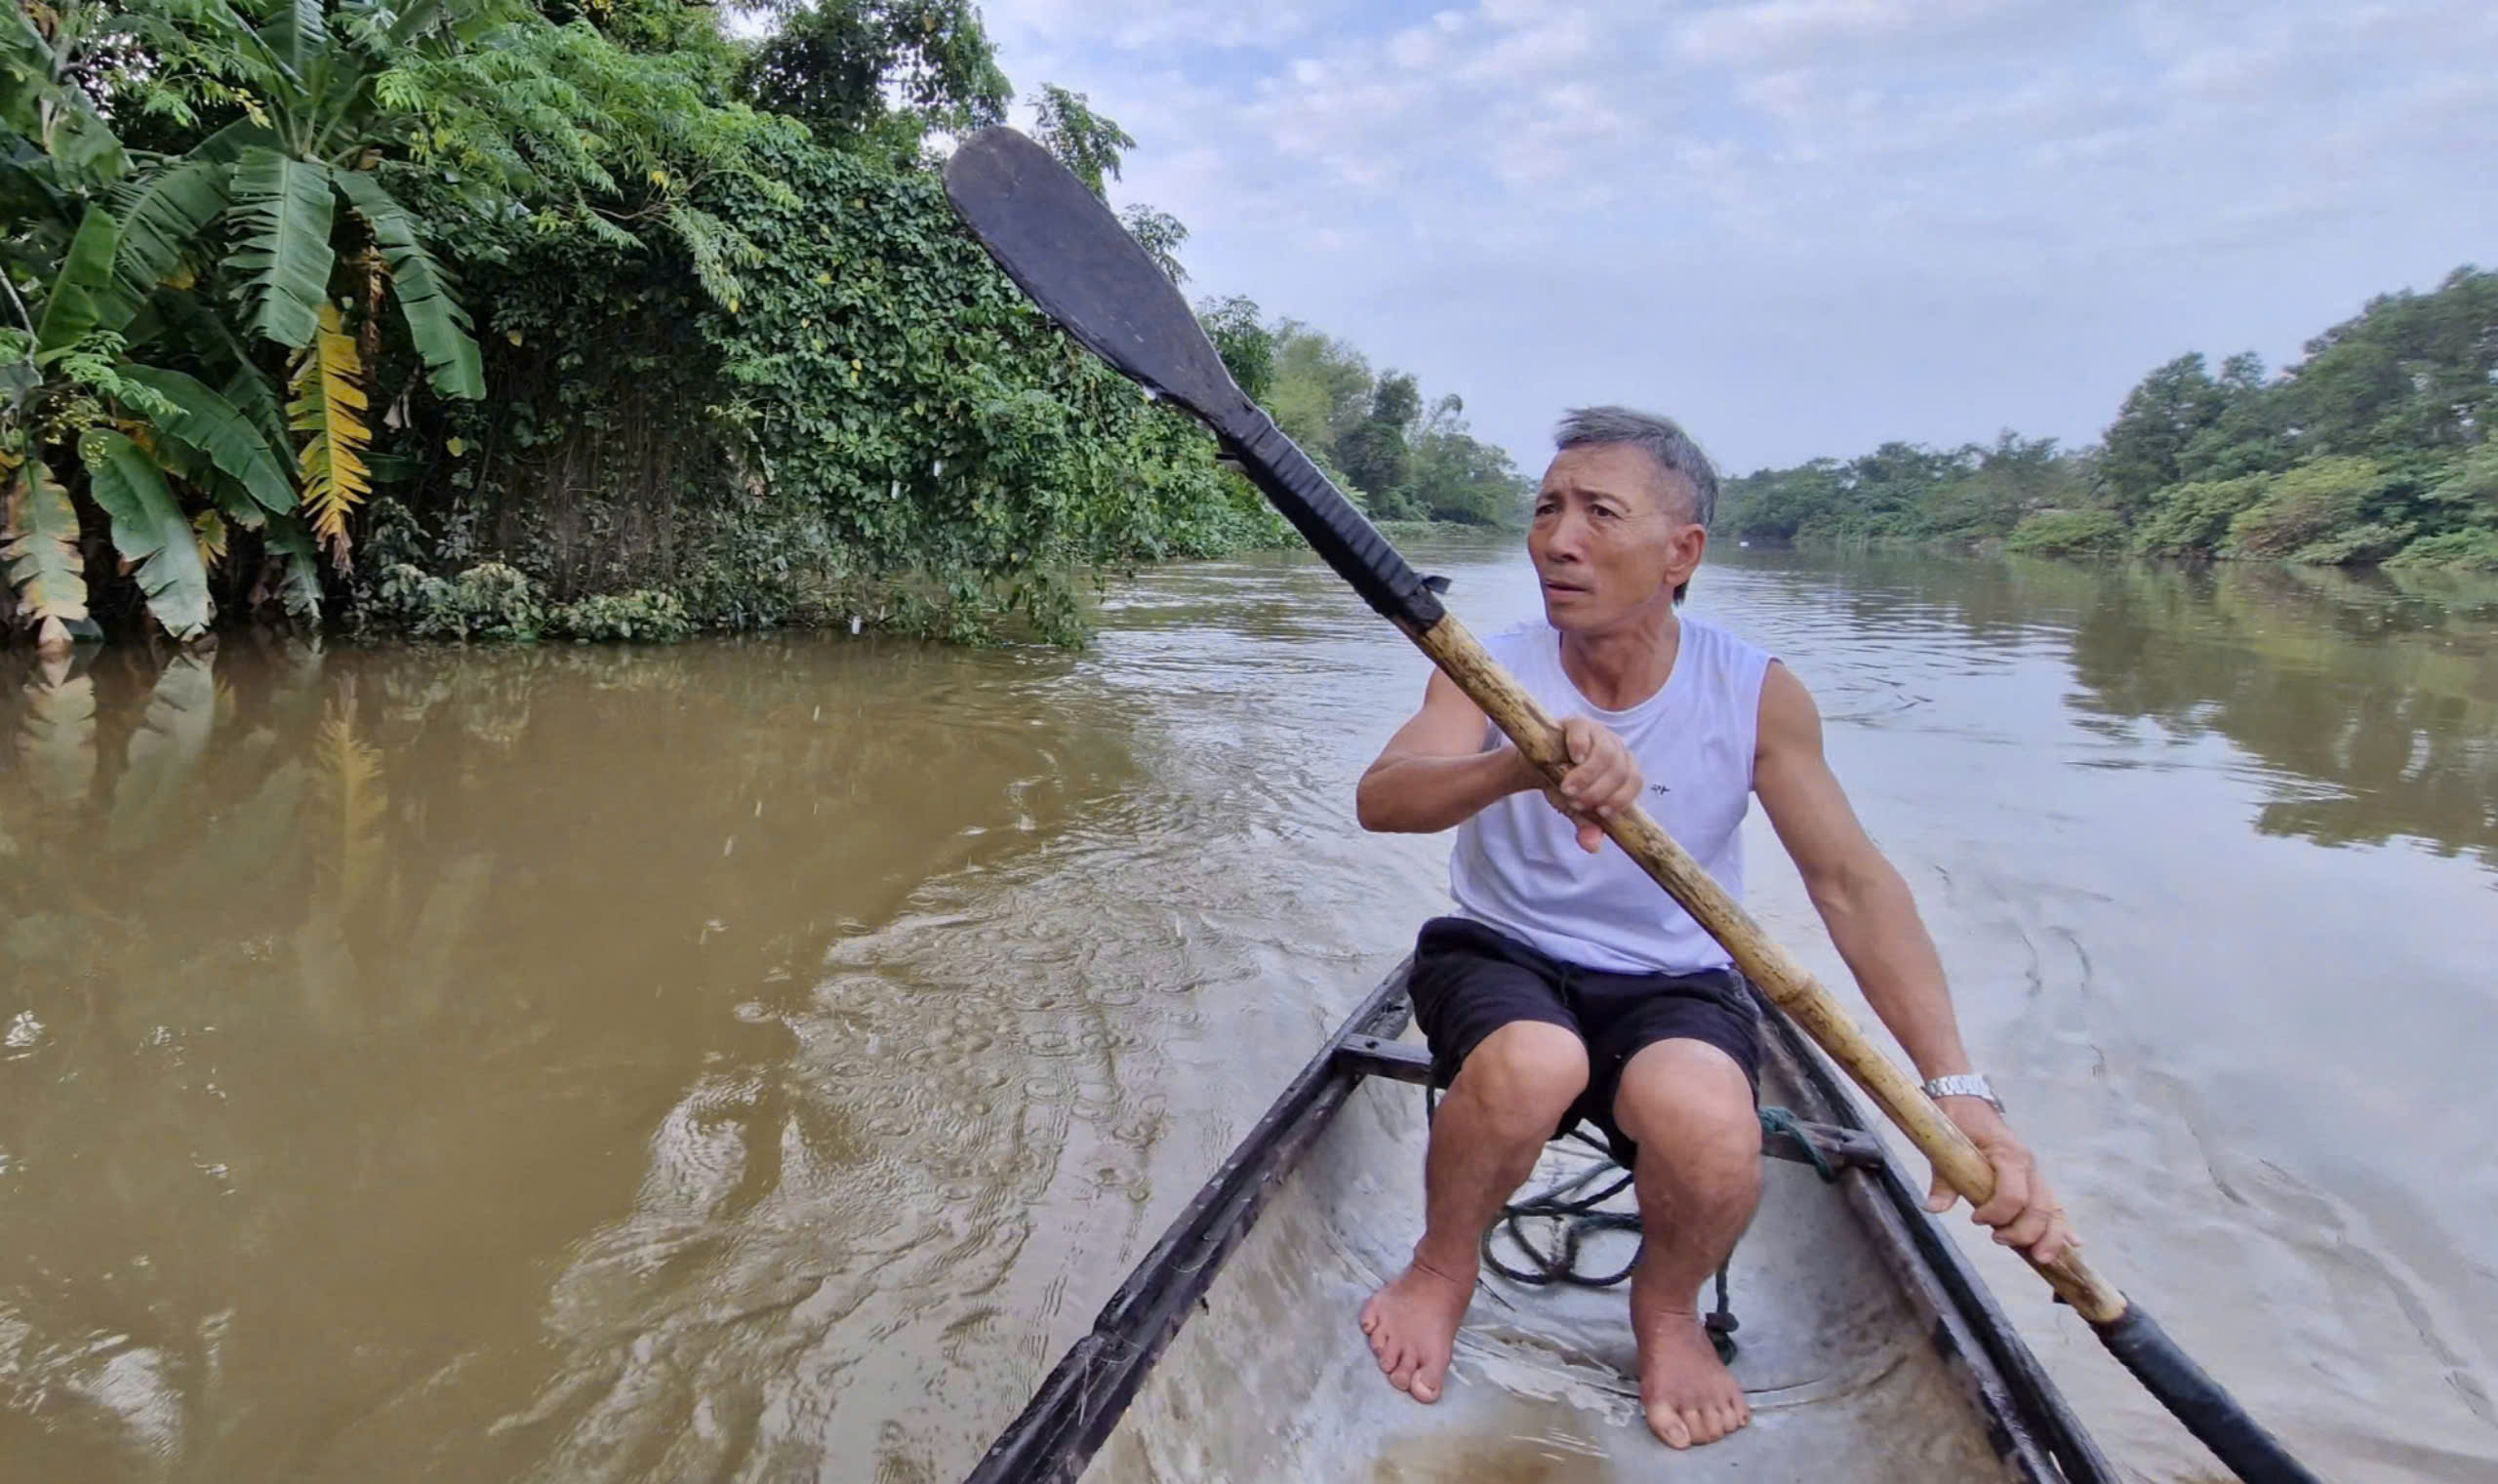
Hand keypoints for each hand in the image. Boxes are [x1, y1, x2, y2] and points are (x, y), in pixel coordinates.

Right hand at [1539, 716, 1641, 852]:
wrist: (1534, 766)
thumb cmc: (1562, 785)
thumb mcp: (1574, 810)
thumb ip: (1586, 827)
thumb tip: (1593, 847)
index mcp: (1623, 769)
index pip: (1635, 782)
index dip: (1620, 798)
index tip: (1600, 812)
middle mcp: (1616, 748)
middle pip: (1620, 769)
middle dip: (1598, 791)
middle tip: (1575, 801)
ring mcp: (1598, 732)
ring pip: (1606, 752)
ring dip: (1587, 775)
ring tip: (1567, 788)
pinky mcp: (1577, 723)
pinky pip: (1584, 731)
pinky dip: (1580, 746)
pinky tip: (1572, 758)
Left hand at [1923, 1097, 2075, 1265]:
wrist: (1969, 1102)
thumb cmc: (1957, 1123)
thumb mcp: (1944, 1148)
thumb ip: (1942, 1181)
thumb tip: (1932, 1208)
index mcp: (2009, 1155)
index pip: (2014, 1196)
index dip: (1997, 1214)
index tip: (1975, 1218)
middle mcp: (2029, 1165)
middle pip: (2040, 1209)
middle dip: (2024, 1233)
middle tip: (1998, 1240)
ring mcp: (2035, 1173)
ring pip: (2053, 1210)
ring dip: (2049, 1237)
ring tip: (2039, 1258)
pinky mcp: (2034, 1180)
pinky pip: (2053, 1205)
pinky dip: (2062, 1225)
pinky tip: (2074, 1243)